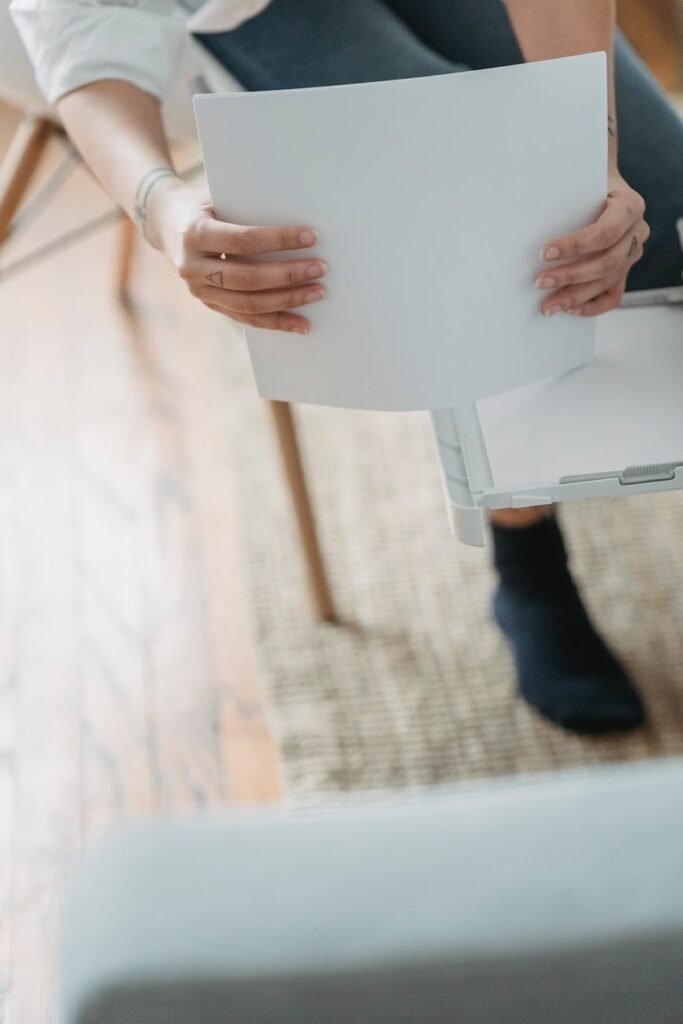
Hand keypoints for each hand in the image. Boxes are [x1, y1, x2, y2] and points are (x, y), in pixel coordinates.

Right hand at [152, 184, 325, 333]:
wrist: (166, 222)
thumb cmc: (204, 204)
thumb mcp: (219, 198)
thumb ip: (249, 213)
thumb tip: (301, 227)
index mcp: (195, 233)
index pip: (243, 241)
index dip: (279, 240)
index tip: (311, 237)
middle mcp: (192, 267)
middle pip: (248, 278)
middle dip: (288, 275)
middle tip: (320, 268)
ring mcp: (199, 291)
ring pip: (249, 304)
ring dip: (288, 301)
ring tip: (317, 293)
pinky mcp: (210, 304)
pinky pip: (247, 318)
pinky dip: (277, 322)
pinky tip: (302, 323)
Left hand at [536, 172, 649, 317]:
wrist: (602, 187)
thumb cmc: (586, 185)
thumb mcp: (579, 184)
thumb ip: (566, 200)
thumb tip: (526, 223)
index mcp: (630, 206)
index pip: (605, 233)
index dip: (575, 246)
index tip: (544, 253)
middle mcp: (637, 231)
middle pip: (606, 263)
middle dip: (570, 275)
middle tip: (539, 282)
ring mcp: (633, 253)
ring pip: (607, 282)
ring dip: (574, 296)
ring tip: (547, 306)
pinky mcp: (625, 270)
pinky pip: (612, 296)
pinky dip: (590, 306)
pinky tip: (569, 309)